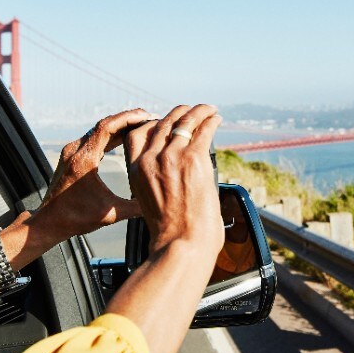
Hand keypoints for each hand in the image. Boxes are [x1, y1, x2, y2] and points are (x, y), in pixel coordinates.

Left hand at [27, 108, 154, 246]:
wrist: (48, 222)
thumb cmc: (76, 219)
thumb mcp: (110, 215)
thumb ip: (136, 207)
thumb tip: (160, 203)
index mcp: (83, 160)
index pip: (107, 127)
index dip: (129, 118)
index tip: (147, 116)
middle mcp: (75, 151)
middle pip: (104, 124)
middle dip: (128, 119)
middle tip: (150, 118)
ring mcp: (71, 152)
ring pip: (99, 130)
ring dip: (120, 127)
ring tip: (141, 126)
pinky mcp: (71, 156)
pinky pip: (93, 138)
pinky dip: (110, 136)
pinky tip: (125, 138)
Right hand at [124, 104, 222, 251]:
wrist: (181, 243)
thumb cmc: (171, 232)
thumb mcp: (150, 202)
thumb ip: (156, 181)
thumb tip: (174, 173)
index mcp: (137, 171)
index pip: (137, 134)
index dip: (152, 123)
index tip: (164, 121)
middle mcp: (151, 159)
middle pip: (162, 123)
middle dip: (178, 114)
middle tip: (190, 111)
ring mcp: (172, 157)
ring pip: (184, 122)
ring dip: (198, 111)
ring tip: (208, 109)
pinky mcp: (194, 158)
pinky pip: (204, 130)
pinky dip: (211, 120)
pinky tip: (216, 118)